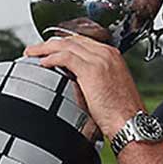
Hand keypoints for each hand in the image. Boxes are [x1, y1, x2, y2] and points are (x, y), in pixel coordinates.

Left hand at [24, 36, 144, 138]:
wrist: (130, 123)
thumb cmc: (122, 113)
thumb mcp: (111, 88)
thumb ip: (96, 80)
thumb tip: (78, 83)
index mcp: (113, 57)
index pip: (83, 42)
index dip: (64, 44)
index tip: (50, 49)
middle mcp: (107, 54)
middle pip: (73, 40)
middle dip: (51, 43)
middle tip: (36, 49)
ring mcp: (100, 60)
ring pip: (66, 45)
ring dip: (46, 48)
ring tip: (32, 53)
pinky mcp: (92, 70)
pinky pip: (66, 57)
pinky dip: (51, 58)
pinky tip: (43, 63)